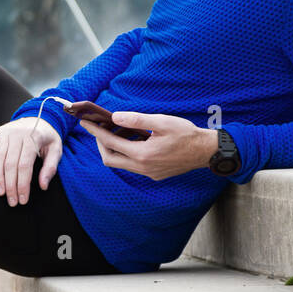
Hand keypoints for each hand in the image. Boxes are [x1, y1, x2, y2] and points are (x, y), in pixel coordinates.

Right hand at [0, 116, 63, 205]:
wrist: (41, 117)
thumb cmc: (48, 137)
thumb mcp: (56, 150)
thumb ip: (50, 167)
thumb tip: (43, 186)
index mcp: (34, 138)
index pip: (25, 165)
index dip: (23, 184)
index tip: (22, 199)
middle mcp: (18, 134)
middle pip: (11, 164)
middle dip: (10, 185)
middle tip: (12, 201)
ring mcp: (6, 132)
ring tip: (0, 192)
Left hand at [79, 110, 216, 180]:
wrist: (206, 152)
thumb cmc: (186, 134)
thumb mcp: (162, 122)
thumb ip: (137, 120)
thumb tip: (115, 117)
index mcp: (143, 154)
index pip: (111, 143)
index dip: (96, 132)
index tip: (86, 123)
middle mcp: (143, 168)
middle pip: (110, 159)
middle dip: (100, 144)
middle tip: (98, 128)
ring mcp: (148, 173)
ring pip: (121, 163)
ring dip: (114, 149)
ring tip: (114, 131)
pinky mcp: (154, 174)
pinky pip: (132, 165)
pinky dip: (126, 153)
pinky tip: (131, 140)